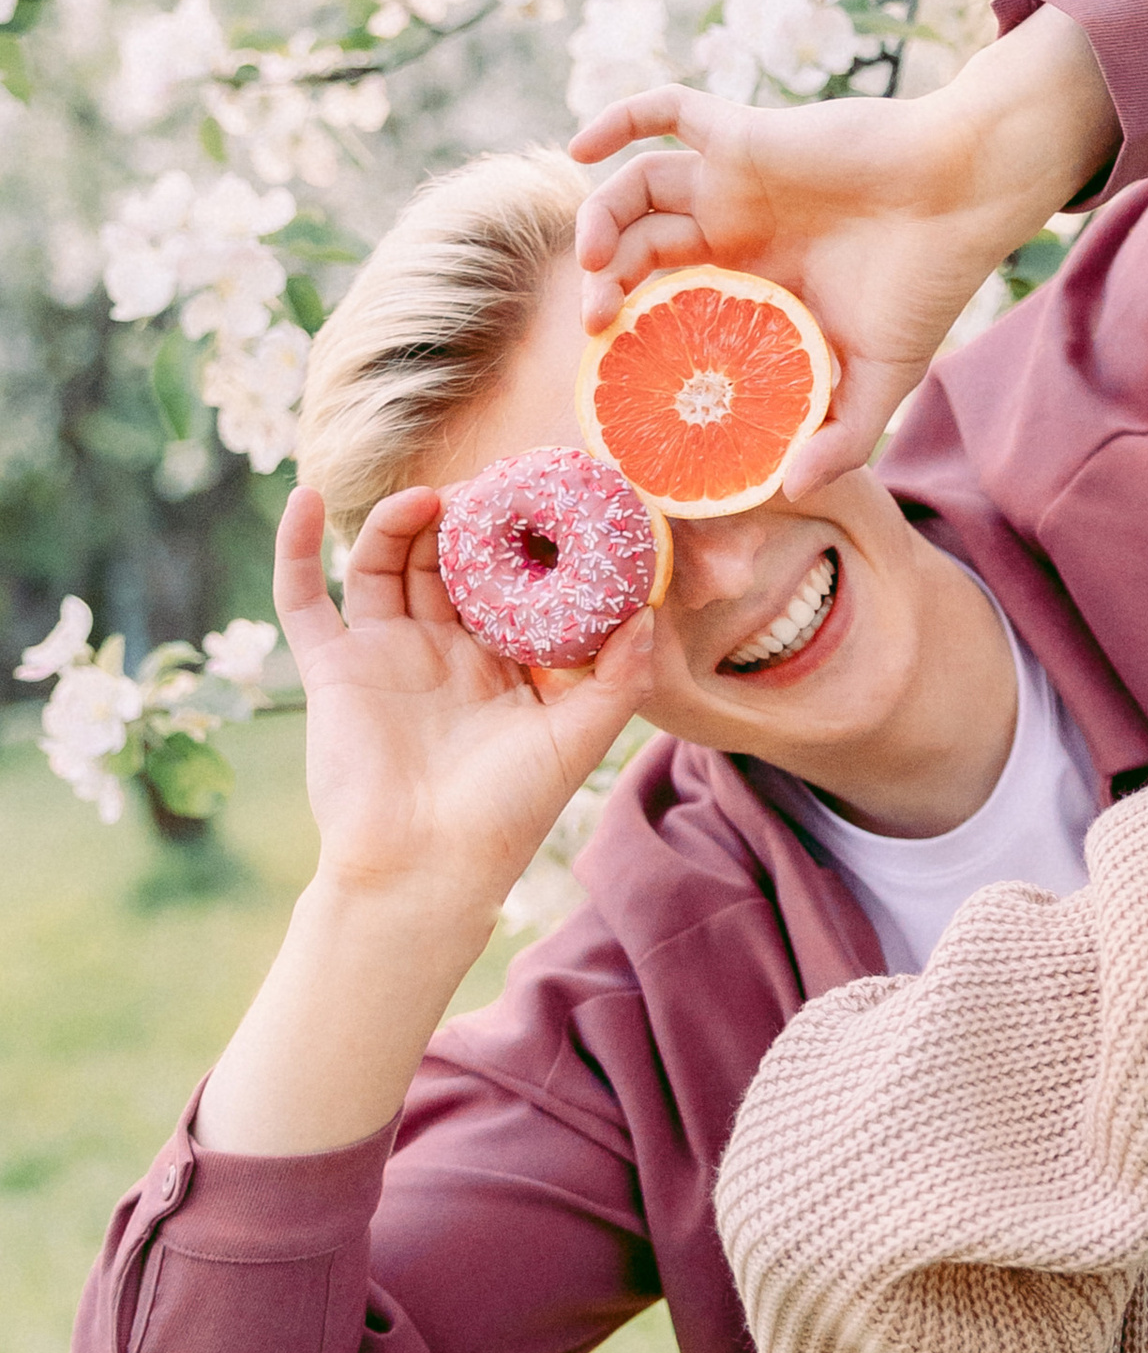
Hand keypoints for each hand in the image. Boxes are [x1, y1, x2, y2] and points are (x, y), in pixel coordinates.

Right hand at [276, 482, 651, 918]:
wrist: (425, 869)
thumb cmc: (507, 814)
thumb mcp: (576, 740)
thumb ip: (616, 679)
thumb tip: (648, 613)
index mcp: (500, 663)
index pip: (508, 581)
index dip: (520, 538)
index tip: (542, 492)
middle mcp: (441, 651)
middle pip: (444, 562)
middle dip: (461, 519)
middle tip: (485, 484)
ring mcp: (383, 655)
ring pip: (384, 564)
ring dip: (399, 521)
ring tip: (428, 496)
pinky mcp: (332, 669)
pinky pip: (302, 597)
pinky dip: (295, 547)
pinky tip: (302, 495)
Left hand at [568, 5, 1114, 493]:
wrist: (965, 197)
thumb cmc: (929, 282)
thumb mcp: (885, 376)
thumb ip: (842, 436)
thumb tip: (791, 489)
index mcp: (761, 281)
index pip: (675, 302)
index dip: (639, 333)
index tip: (615, 372)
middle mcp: (739, 229)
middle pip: (642, 249)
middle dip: (608, 284)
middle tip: (599, 325)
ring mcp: (737, 180)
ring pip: (637, 188)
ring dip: (600, 220)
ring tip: (595, 265)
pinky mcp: (744, 135)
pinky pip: (666, 109)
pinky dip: (619, 116)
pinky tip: (582, 145)